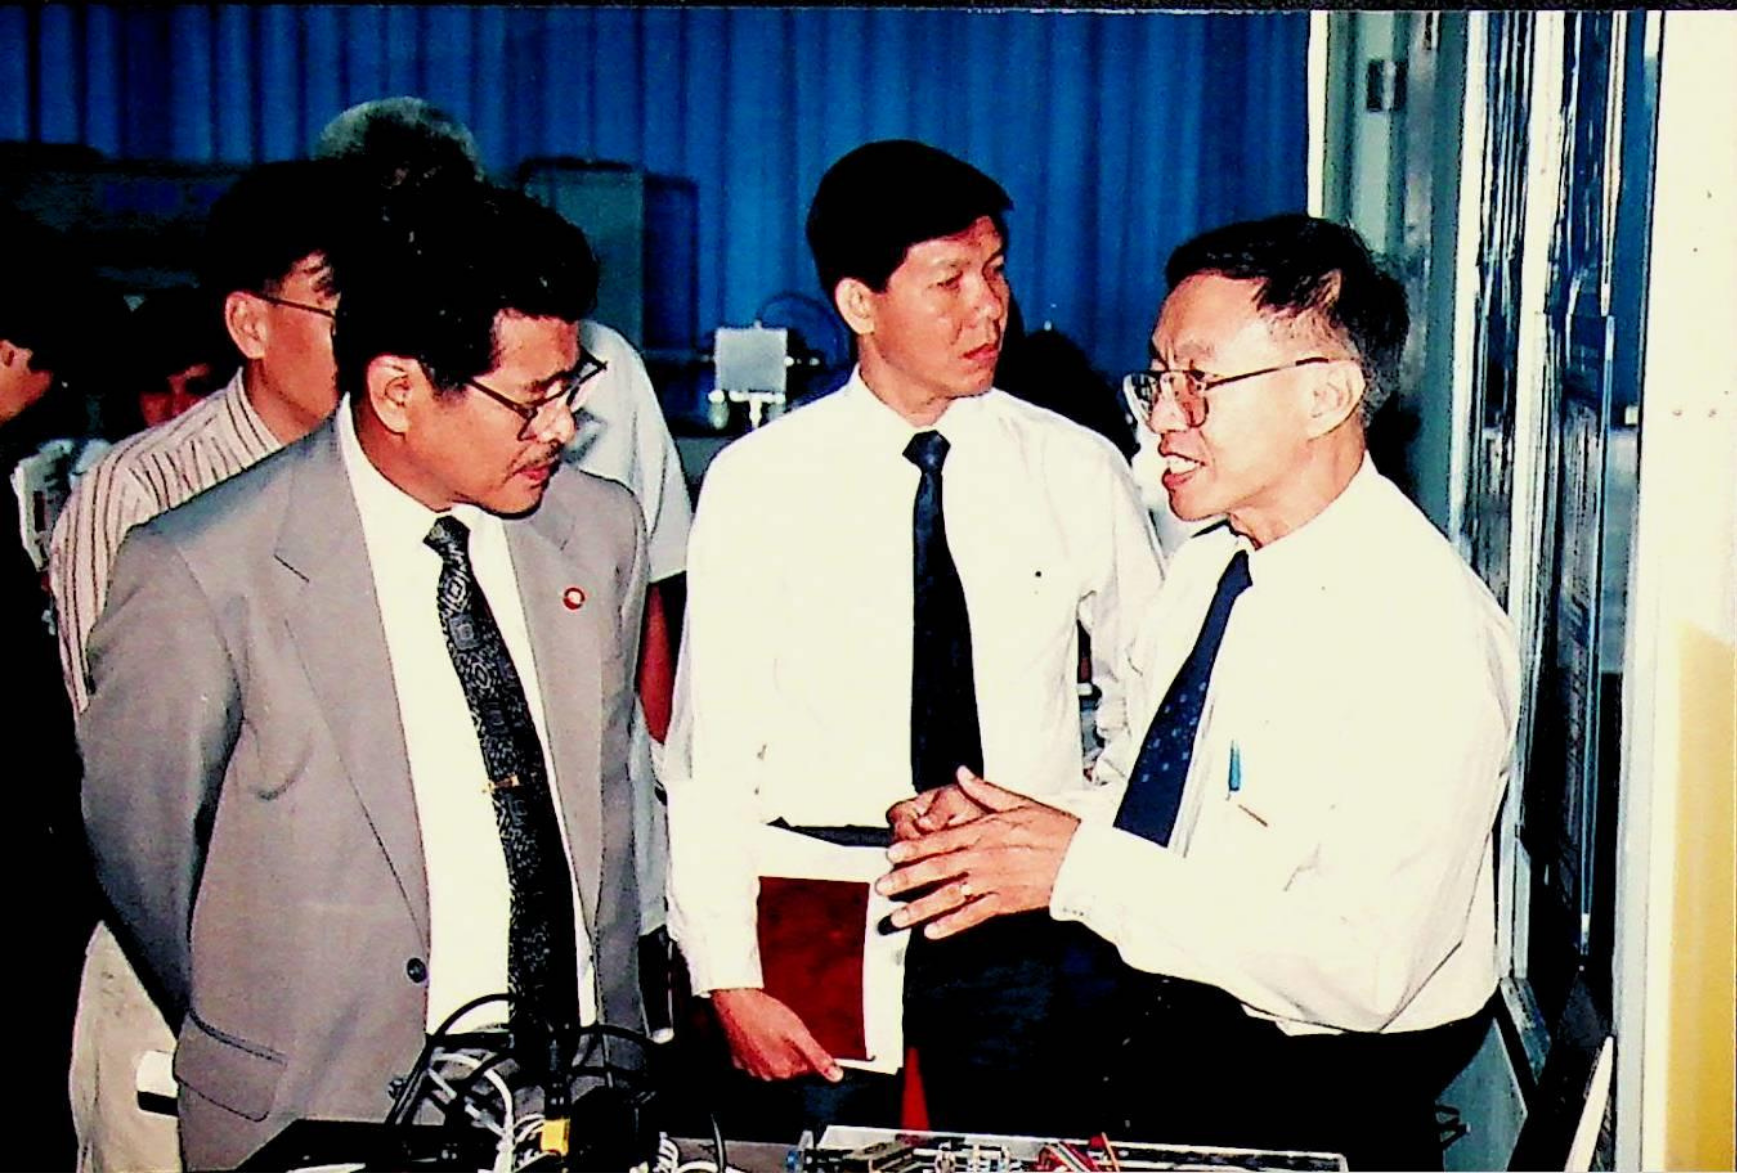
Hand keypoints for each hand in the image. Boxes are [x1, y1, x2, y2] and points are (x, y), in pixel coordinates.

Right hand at [709, 987, 842, 1081]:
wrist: (736, 1002)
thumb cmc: (765, 1015)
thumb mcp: (799, 1033)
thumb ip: (818, 1057)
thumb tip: (835, 1075)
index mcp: (783, 1070)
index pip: (804, 1068)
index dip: (805, 1050)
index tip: (799, 1036)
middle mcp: (765, 1073)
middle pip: (787, 1065)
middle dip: (789, 1050)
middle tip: (784, 1029)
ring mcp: (749, 1067)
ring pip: (769, 1061)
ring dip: (773, 1048)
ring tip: (770, 1028)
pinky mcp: (737, 1058)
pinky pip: (752, 1057)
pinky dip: (757, 1047)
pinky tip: (758, 1032)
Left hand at [876, 769, 1079, 939]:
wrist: (1085, 860)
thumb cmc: (1056, 830)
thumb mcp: (1019, 802)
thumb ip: (985, 791)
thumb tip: (963, 774)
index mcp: (985, 831)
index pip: (940, 840)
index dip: (913, 848)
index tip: (891, 855)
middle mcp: (985, 858)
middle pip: (937, 869)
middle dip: (906, 879)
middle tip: (883, 886)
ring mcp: (994, 883)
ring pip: (950, 896)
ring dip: (921, 907)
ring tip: (898, 917)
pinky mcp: (1006, 903)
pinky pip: (974, 916)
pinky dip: (952, 925)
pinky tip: (932, 932)